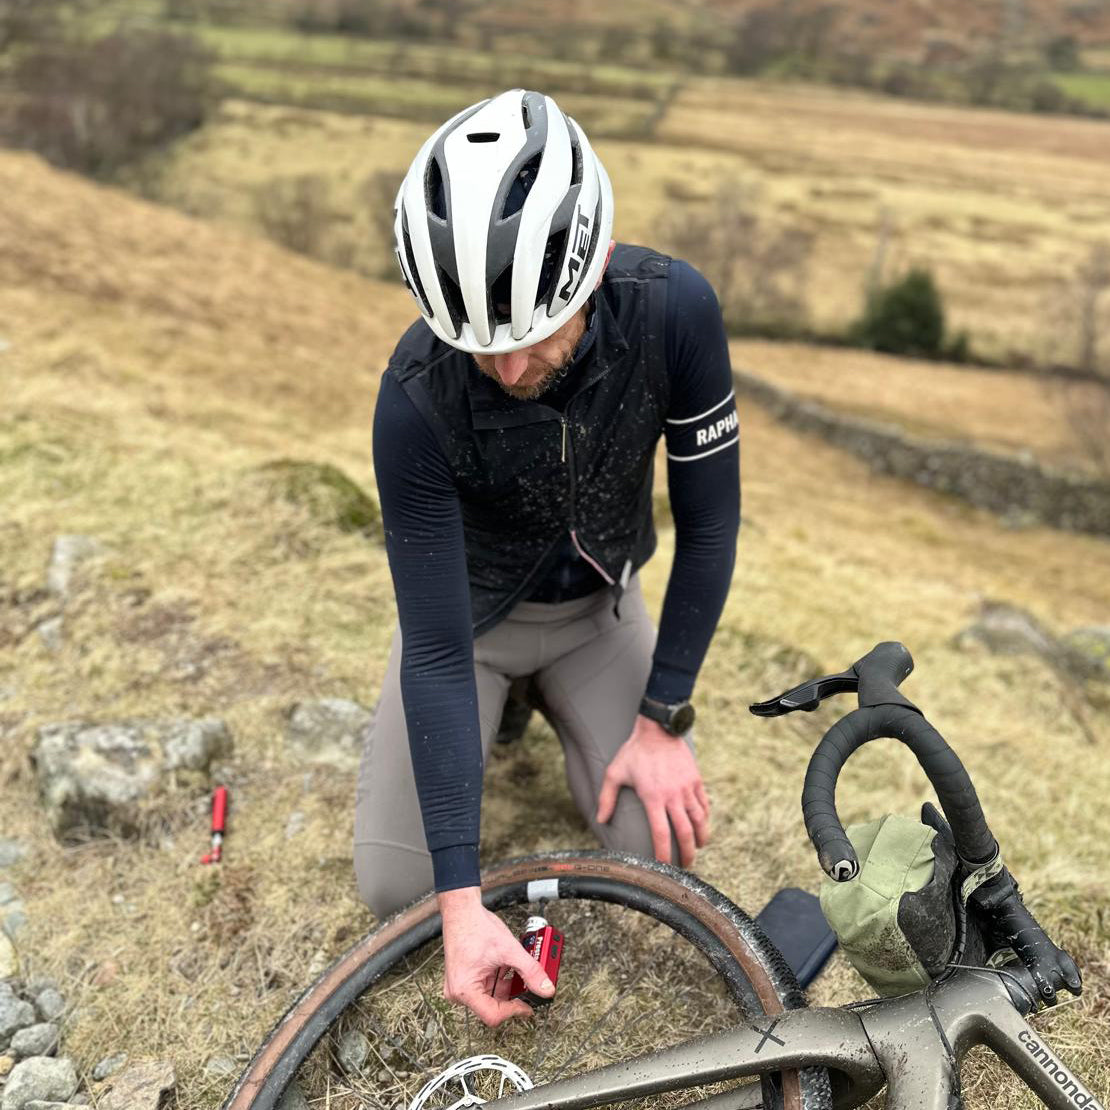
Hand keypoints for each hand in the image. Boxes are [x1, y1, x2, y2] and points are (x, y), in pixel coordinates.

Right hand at [439, 887, 554, 1025]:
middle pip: (493, 1005)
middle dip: (514, 994)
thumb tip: (546, 989)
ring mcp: (461, 984)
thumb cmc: (475, 927)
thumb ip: (531, 971)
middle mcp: (459, 991)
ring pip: (492, 995)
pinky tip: (508, 965)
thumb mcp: (509, 950)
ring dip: (508, 984)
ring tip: (519, 969)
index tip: (529, 1004)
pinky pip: (488, 985)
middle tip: (529, 984)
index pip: (493, 1015)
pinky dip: (501, 977)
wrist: (462, 910)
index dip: (515, 1011)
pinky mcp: (466, 977)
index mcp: (465, 989)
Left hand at [596, 715, 709, 866]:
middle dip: (686, 853)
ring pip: (699, 820)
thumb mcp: (615, 773)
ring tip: (697, 848)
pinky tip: (702, 825)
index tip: (663, 866)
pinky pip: (704, 803)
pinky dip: (705, 817)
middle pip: (685, 832)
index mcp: (653, 797)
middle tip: (685, 866)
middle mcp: (673, 796)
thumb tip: (601, 820)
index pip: (661, 833)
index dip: (663, 853)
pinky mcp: (696, 779)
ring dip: (700, 837)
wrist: (658, 729)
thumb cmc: (634, 752)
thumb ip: (606, 798)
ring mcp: (687, 788)